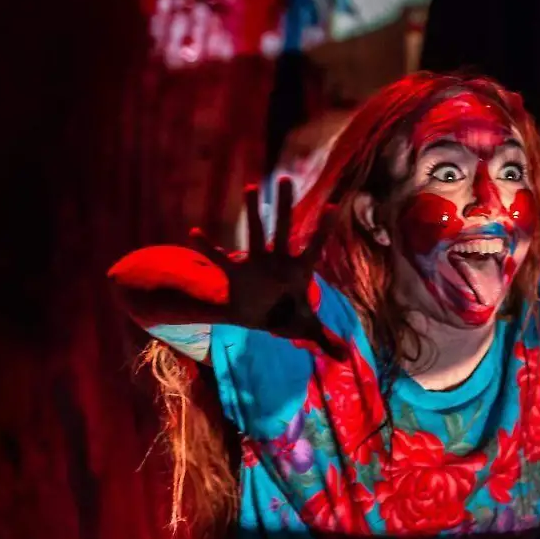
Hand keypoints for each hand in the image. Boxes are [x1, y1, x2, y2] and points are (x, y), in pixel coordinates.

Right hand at [190, 179, 345, 359]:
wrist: (261, 317)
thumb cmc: (288, 314)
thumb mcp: (307, 326)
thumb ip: (325, 339)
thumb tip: (344, 358)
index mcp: (299, 270)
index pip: (314, 246)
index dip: (323, 229)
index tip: (333, 206)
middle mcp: (278, 260)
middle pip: (283, 228)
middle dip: (284, 204)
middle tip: (286, 179)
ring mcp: (257, 263)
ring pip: (255, 233)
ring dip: (253, 212)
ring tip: (251, 188)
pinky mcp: (236, 273)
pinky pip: (220, 259)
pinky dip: (208, 247)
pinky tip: (195, 232)